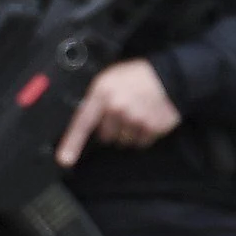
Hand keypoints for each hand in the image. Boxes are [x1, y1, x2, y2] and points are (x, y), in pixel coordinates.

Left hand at [55, 59, 179, 164]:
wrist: (170, 76)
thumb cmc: (137, 76)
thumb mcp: (109, 79)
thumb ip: (95, 98)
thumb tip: (83, 119)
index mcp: (102, 93)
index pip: (82, 122)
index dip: (72, 143)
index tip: (64, 159)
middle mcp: (116, 108)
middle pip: (105, 136)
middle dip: (112, 128)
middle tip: (122, 114)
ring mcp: (134, 119)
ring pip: (123, 140)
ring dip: (128, 132)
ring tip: (137, 113)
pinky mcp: (151, 128)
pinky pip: (141, 142)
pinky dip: (143, 134)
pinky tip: (147, 118)